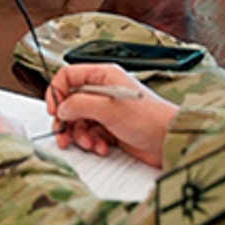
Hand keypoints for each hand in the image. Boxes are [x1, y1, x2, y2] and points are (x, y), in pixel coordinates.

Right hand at [44, 64, 175, 166]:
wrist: (169, 140)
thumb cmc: (150, 118)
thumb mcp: (109, 108)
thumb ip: (79, 105)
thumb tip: (61, 108)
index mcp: (103, 76)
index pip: (68, 76)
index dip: (57, 92)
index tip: (55, 110)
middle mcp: (103, 91)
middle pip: (70, 102)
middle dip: (67, 121)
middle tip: (65, 134)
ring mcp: (107, 111)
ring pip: (78, 121)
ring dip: (80, 135)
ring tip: (90, 143)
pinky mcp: (111, 128)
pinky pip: (90, 134)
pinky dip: (92, 142)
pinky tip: (102, 147)